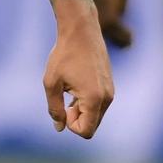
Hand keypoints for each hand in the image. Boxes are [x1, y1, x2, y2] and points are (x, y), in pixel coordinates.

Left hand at [44, 0, 113, 138]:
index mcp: (94, 98)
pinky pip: (99, 105)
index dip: (70, 125)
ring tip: (70, 90)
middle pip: (92, 126)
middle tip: (66, 97)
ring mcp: (111, 91)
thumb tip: (59, 128)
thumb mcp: (51, 82)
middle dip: (76, 119)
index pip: (86, 132)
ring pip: (95, 116)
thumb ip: (54, 108)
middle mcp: (107, 98)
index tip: (63, 106)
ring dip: (81, 110)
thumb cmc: (64, 55)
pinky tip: (76, 86)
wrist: (81, 30)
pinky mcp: (110, 85)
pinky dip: (87, 102)